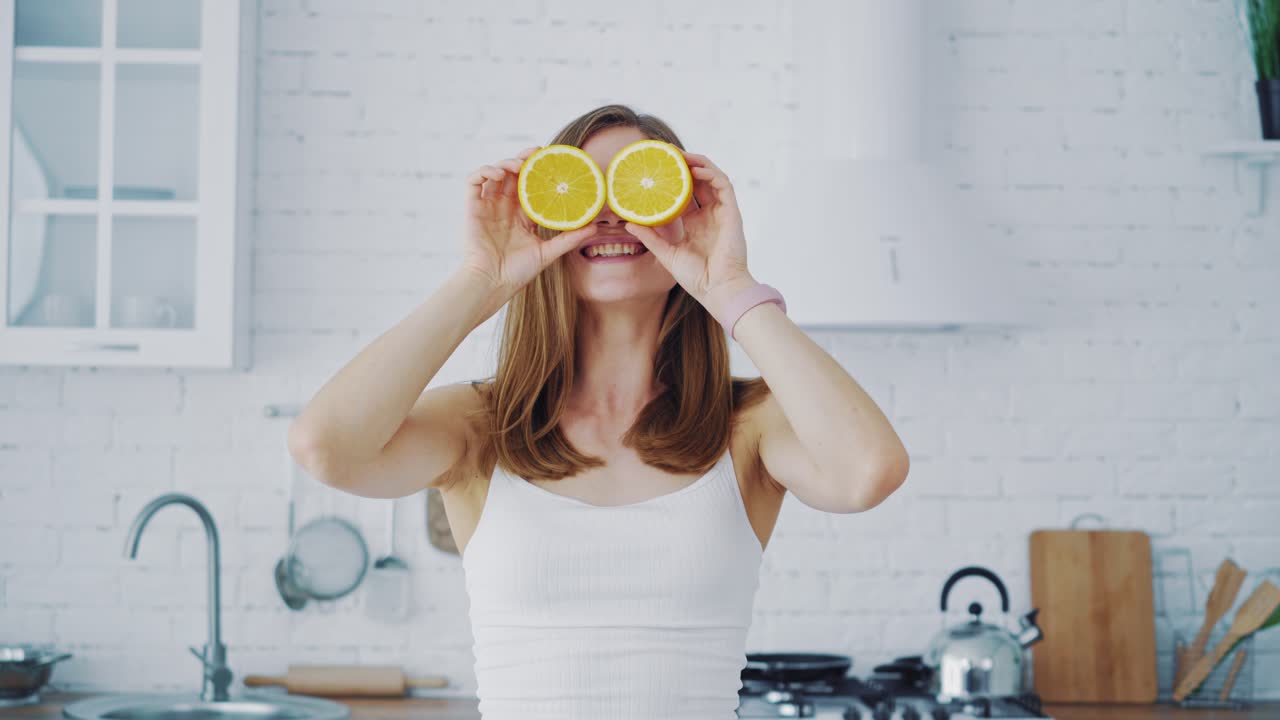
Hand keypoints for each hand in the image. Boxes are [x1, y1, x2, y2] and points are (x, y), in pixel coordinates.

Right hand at [459, 146, 596, 297]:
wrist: (493, 283)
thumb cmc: (517, 272)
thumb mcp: (547, 252)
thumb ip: (569, 238)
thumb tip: (595, 226)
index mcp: (522, 215)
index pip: (532, 185)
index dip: (540, 170)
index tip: (554, 159)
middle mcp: (505, 207)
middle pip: (514, 174)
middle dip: (524, 159)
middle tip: (538, 153)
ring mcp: (488, 206)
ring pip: (495, 173)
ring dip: (506, 163)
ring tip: (519, 165)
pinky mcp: (472, 208)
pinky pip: (474, 181)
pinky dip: (484, 171)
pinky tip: (499, 173)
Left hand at [622, 151, 757, 316]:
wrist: (717, 290)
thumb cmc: (696, 278)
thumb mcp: (666, 253)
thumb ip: (650, 237)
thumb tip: (627, 223)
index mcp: (696, 223)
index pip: (683, 193)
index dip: (671, 179)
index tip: (655, 168)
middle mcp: (709, 214)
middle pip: (697, 181)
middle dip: (683, 164)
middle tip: (665, 153)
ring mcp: (722, 212)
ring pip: (711, 177)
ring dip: (697, 163)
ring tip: (679, 155)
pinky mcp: (732, 213)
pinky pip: (724, 185)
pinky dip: (711, 173)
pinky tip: (696, 169)